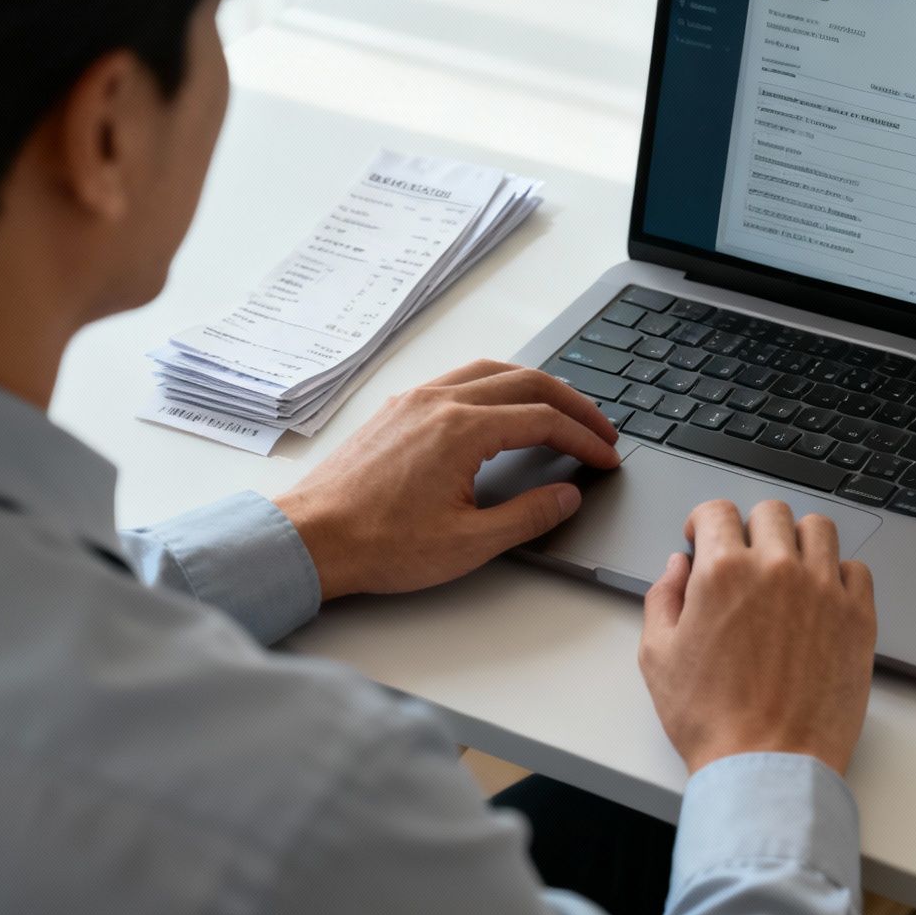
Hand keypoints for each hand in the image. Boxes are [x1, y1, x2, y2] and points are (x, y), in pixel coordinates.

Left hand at [275, 360, 619, 600]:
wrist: (310, 539)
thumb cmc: (379, 544)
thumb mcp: (468, 543)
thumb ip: (528, 516)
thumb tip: (567, 496)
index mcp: (461, 430)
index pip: (544, 422)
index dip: (584, 440)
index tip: (605, 459)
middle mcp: (440, 402)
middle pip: (527, 382)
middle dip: (574, 404)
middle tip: (601, 429)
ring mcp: (415, 400)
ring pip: (492, 371)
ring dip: (536, 386)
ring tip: (563, 410)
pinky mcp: (397, 409)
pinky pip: (460, 378)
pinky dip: (498, 385)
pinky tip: (504, 408)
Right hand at [639, 499, 877, 775]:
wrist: (768, 764)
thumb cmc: (711, 720)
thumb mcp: (658, 656)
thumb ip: (663, 597)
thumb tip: (678, 567)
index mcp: (724, 572)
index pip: (717, 511)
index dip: (704, 522)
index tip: (704, 537)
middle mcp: (777, 569)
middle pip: (771, 512)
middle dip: (751, 527)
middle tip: (745, 556)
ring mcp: (824, 590)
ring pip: (819, 529)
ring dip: (798, 540)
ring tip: (788, 568)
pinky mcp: (858, 617)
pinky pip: (856, 569)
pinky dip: (838, 574)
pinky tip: (821, 597)